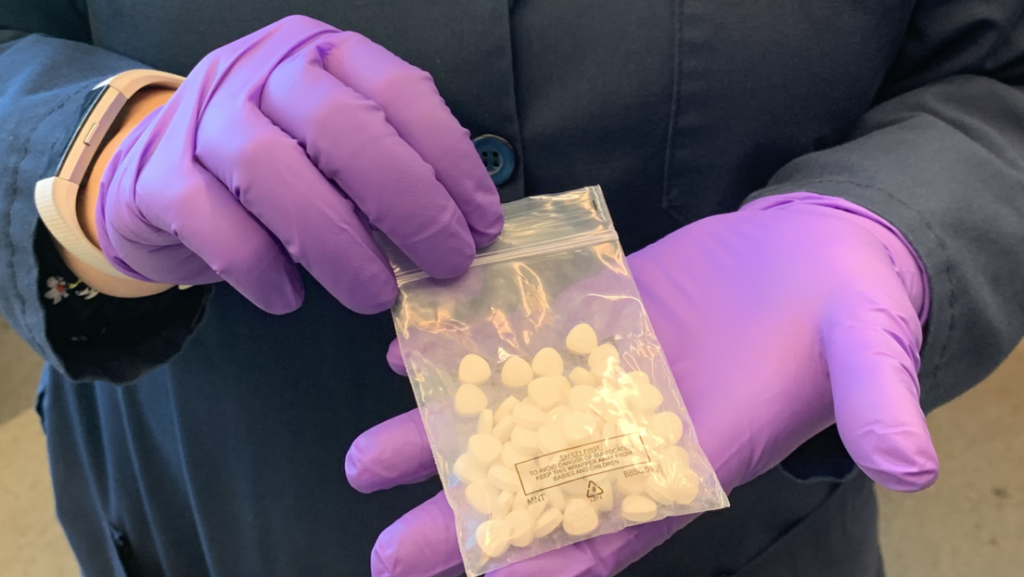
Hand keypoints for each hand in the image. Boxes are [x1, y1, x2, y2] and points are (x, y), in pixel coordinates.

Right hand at [95, 15, 502, 312]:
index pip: (401, 93)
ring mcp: (203, 117)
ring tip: (376, 295)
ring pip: (273, 171)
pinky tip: (289, 298)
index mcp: (324, 55)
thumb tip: (460, 236)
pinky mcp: (158, 175)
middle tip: (446, 265)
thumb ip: (392, 174)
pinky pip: (213, 222)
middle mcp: (262, 71)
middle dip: (409, 205)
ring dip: (338, 245)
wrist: (159, 178)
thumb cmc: (276, 167)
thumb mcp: (338, 149)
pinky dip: (259, 268)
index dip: (452, 162)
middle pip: (343, 127)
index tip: (482, 227)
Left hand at [345, 194, 938, 575]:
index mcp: (694, 458)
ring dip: (441, 438)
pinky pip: (516, 340)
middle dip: (464, 521)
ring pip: (509, 416)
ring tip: (364, 459)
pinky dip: (463, 349)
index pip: (619, 527)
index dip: (555, 562)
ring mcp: (601, 374)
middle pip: (537, 485)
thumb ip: (880, 404)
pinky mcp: (589, 318)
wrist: (822, 254)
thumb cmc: (852, 315)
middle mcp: (633, 427)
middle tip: (386, 550)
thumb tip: (919, 464)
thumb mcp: (875, 354)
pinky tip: (404, 353)